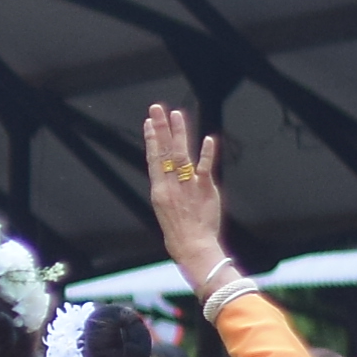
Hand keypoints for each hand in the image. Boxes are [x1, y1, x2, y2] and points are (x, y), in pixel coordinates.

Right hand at [142, 104, 229, 275]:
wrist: (193, 247)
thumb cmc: (178, 233)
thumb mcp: (164, 210)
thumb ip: (168, 190)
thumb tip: (168, 175)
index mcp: (158, 190)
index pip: (153, 158)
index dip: (151, 139)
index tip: (148, 122)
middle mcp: (170, 185)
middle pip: (164, 151)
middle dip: (160, 128)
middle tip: (157, 109)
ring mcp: (187, 186)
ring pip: (181, 154)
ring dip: (179, 133)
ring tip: (176, 114)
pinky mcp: (204, 190)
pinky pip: (204, 168)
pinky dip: (206, 153)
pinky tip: (208, 138)